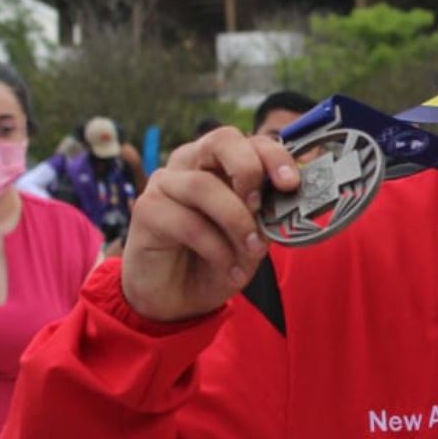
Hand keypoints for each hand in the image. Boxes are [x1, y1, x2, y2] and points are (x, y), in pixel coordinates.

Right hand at [121, 129, 298, 322]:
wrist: (175, 297)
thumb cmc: (215, 260)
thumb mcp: (251, 238)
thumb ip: (265, 216)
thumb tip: (286, 202)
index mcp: (221, 163)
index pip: (250, 141)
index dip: (274, 155)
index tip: (291, 184)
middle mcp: (192, 163)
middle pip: (221, 140)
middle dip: (249, 169)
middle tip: (260, 205)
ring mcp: (166, 183)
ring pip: (204, 185)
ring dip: (236, 221)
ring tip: (252, 251)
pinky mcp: (147, 209)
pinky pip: (188, 222)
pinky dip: (217, 249)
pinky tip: (231, 270)